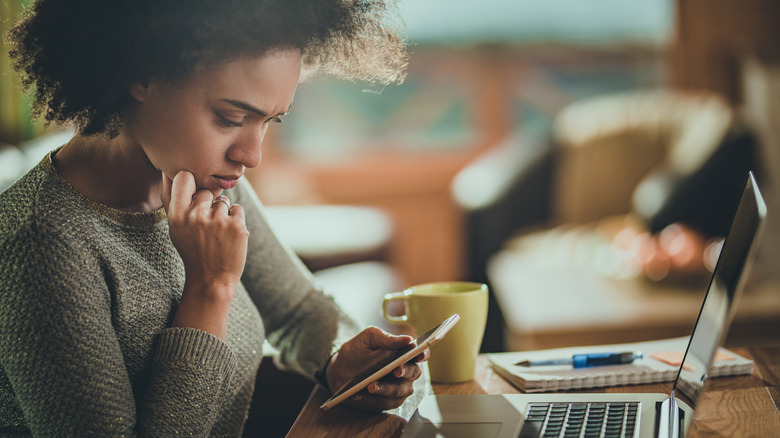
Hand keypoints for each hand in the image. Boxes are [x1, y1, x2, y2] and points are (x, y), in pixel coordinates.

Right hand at [161, 171, 248, 337]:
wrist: (211, 279)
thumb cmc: (192, 250)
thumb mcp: (175, 227)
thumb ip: (171, 199)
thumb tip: (167, 171)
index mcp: (176, 215)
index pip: (184, 177)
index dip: (191, 183)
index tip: (192, 195)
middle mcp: (196, 216)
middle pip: (206, 191)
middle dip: (208, 205)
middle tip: (206, 228)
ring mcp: (217, 220)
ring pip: (223, 201)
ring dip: (223, 214)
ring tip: (217, 235)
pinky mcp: (237, 226)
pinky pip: (237, 209)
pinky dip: (236, 220)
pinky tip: (228, 237)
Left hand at [326, 327, 428, 411]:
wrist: (339, 370)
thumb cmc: (357, 351)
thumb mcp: (368, 338)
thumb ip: (386, 338)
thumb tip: (407, 339)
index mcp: (403, 353)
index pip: (420, 353)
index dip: (423, 354)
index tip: (419, 354)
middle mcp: (405, 371)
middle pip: (414, 372)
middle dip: (405, 372)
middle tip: (395, 370)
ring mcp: (398, 387)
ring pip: (400, 390)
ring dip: (386, 388)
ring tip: (370, 386)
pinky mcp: (387, 401)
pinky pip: (385, 403)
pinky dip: (372, 399)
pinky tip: (359, 394)